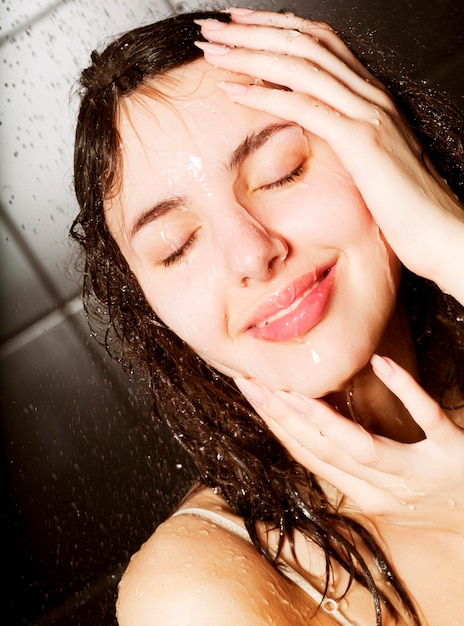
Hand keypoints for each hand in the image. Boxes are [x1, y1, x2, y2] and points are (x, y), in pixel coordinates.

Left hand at [195, 9, 463, 302]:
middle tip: (212, 28)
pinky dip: (265, 95)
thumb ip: (346, 137)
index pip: (320, 45)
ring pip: (302, 66)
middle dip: (254, 31)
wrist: (440, 231)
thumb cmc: (404, 206)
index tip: (238, 28)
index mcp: (371, 97)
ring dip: (251, 54)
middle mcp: (371, 95)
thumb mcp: (371, 161)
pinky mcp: (361, 140)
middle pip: (306, 44)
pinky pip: (306, 107)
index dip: (276, 30)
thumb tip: (314, 129)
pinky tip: (233, 90)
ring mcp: (368, 114)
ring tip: (212, 50)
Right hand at [235, 354, 463, 533]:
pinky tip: (381, 364)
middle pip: (326, 454)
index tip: (251, 394)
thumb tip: (315, 430)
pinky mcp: (453, 452)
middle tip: (253, 383)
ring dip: (325, 420)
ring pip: (364, 449)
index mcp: (367, 496)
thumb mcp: (389, 494)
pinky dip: (405, 391)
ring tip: (293, 390)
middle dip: (284, 418)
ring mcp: (421, 472)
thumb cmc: (438, 502)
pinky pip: (427, 420)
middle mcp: (388, 490)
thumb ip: (355, 465)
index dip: (277, 427)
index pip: (311, 459)